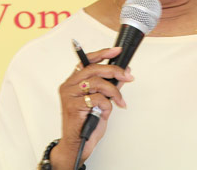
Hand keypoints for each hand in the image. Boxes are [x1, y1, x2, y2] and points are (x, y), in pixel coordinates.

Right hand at [50, 46, 133, 168]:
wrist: (77, 144)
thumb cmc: (87, 122)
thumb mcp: (102, 100)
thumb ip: (110, 85)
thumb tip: (125, 73)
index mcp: (74, 80)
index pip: (87, 60)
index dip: (103, 53)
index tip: (117, 51)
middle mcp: (69, 85)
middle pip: (94, 69)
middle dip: (114, 71)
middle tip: (127, 77)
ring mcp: (69, 95)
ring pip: (97, 83)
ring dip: (113, 92)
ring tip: (119, 101)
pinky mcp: (72, 106)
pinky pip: (96, 99)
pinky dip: (106, 105)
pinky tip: (106, 111)